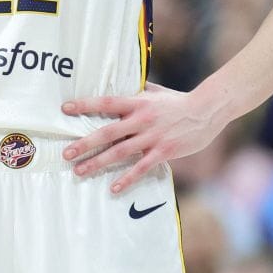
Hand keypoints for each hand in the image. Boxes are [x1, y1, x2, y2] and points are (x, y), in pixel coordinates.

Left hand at [60, 88, 225, 195]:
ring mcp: (152, 137)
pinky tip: (113, 188)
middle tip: (66, 152)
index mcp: (138, 102)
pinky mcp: (164, 152)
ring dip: (98, 162)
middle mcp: (142, 120)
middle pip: (108, 132)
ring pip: (120, 152)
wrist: (207, 110)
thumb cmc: (179, 100)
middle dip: (85, 143)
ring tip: (79, 171)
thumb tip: (121, 84)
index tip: (65, 109)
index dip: (85, 105)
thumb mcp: (156, 92)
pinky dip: (127, 179)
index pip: (107, 102)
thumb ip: (138, 90)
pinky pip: (141, 168)